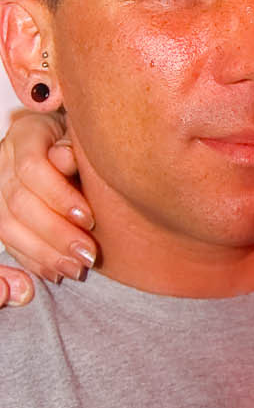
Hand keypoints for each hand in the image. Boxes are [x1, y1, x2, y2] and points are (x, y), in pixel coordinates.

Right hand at [0, 112, 94, 289]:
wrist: (74, 153)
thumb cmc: (87, 145)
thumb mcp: (87, 139)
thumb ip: (76, 149)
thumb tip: (66, 157)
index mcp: (26, 135)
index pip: (32, 168)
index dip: (59, 196)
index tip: (90, 219)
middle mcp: (3, 160)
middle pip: (18, 201)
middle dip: (55, 233)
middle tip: (88, 255)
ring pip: (7, 226)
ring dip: (44, 253)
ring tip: (76, 269)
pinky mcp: (0, 212)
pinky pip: (7, 241)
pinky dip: (32, 260)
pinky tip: (56, 272)